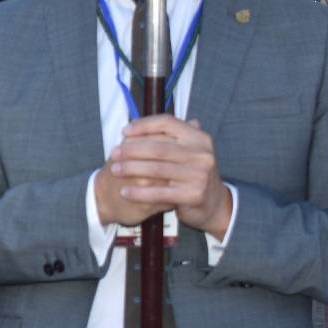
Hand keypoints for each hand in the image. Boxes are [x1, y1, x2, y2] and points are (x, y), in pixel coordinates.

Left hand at [104, 115, 231, 239]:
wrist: (214, 204)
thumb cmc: (191, 173)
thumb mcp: (185, 151)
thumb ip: (164, 138)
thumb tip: (130, 127)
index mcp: (199, 138)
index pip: (167, 123)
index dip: (144, 125)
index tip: (124, 131)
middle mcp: (202, 154)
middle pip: (158, 147)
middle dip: (131, 150)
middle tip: (114, 153)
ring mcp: (199, 175)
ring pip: (156, 169)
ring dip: (131, 169)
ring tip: (114, 170)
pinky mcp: (193, 195)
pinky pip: (159, 193)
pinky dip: (139, 193)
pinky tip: (125, 192)